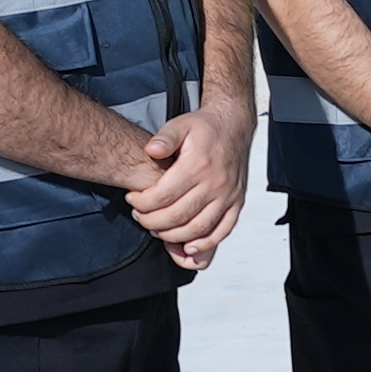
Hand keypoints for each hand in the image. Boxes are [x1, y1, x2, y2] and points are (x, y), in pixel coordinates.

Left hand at [129, 107, 252, 269]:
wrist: (234, 126)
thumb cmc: (206, 128)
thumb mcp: (180, 124)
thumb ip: (164, 137)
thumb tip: (151, 149)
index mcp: (199, 165)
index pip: (163, 196)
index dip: (142, 203)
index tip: (133, 199)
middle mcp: (216, 183)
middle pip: (177, 216)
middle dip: (151, 221)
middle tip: (140, 215)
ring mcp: (228, 196)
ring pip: (197, 228)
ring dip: (172, 235)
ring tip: (157, 227)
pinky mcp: (237, 203)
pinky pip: (223, 231)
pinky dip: (206, 244)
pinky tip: (189, 247)